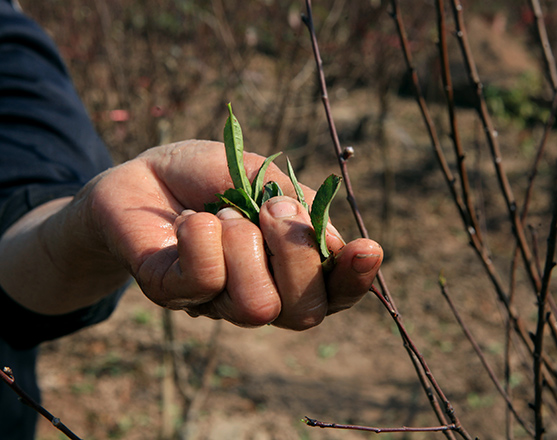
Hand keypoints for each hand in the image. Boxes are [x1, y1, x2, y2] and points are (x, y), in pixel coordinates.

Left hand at [84, 140, 381, 329]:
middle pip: (305, 314)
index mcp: (289, 268)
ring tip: (224, 212)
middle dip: (298, 256)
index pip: (335, 295)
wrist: (142, 174)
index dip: (356, 279)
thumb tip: (333, 243)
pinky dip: (204, 239)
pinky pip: (203, 282)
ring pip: (257, 306)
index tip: (367, 247)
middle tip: (275, 208)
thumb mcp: (261, 176)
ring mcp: (215, 301)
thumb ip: (299, 207)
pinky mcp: (171, 292)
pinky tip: (191, 220)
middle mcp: (259, 293)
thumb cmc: (209, 177)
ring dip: (246, 246)